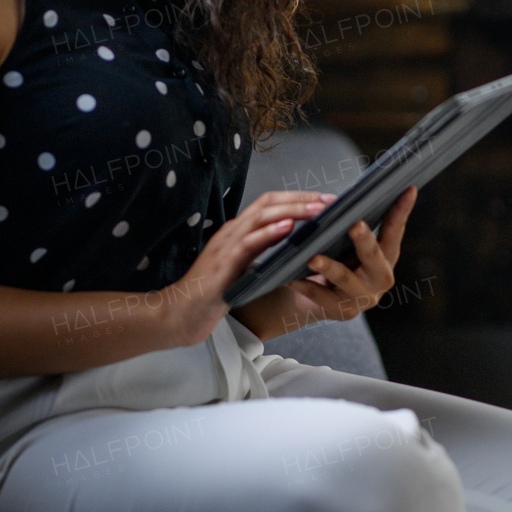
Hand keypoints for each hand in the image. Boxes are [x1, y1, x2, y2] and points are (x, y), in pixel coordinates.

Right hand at [163, 190, 335, 348]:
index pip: (269, 203)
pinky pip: (248, 243)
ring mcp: (225, 246)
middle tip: (330, 201)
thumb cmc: (214, 292)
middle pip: (268, 203)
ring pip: (260, 217)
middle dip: (301, 199)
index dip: (297, 197)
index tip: (324, 200)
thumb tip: (292, 238)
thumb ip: (262, 250)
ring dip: (291, 211)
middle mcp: (231, 232)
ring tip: (317, 210)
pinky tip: (288, 228)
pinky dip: (269, 233)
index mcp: (237, 232)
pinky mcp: (223, 264)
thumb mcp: (243, 266)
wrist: (181, 313)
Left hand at [231, 186, 416, 343]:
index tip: (408, 188)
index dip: (402, 210)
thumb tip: (352, 197)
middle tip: (355, 225)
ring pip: (345, 278)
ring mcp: (363, 297)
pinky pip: (320, 296)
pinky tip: (289, 277)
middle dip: (364, 240)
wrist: (319, 300)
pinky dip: (304, 286)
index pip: (395, 230)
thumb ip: (356, 228)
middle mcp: (381, 278)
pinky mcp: (342, 311)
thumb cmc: (338, 262)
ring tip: (313, 258)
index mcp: (386, 257)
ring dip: (329, 267)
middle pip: (373, 256)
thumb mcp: (350, 245)